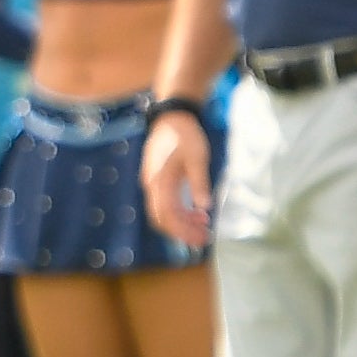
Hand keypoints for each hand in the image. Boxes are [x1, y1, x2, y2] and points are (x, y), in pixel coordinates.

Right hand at [141, 112, 213, 247]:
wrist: (171, 118)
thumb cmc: (185, 136)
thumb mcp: (197, 157)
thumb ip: (199, 183)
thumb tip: (204, 207)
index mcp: (160, 180)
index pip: (167, 214)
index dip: (183, 230)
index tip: (201, 238)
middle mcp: (152, 185)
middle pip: (162, 218)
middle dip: (182, 231)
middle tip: (204, 238)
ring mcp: (153, 183)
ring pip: (163, 212)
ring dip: (181, 223)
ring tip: (203, 226)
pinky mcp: (158, 181)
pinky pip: (165, 203)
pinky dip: (179, 212)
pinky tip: (196, 212)